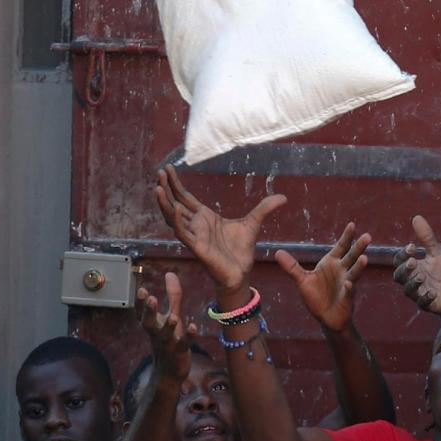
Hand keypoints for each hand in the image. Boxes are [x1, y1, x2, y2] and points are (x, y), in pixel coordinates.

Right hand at [137, 272, 196, 382]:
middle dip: (149, 310)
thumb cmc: (169, 339)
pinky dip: (188, 335)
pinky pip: (184, 343)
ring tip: (172, 316)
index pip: (143, 312)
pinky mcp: (180, 352)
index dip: (141, 302)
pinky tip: (193, 326)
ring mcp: (168, 343)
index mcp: (153, 324)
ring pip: (165, 334)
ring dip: (168, 325)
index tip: (141, 289)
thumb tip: (170, 273)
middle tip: (150, 297)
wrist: (169, 371)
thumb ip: (172, 296)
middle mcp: (157, 333)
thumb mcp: (171, 315)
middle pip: (149, 322)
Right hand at [155, 165, 285, 296]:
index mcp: (204, 217)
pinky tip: (173, 208)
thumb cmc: (241, 250)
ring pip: (173, 217)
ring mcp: (194, 235)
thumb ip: (265, 208)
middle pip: (175, 203)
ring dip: (165, 203)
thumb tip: (283, 197)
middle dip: (166, 188)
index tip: (167, 168)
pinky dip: (177, 220)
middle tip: (159, 171)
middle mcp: (196, 225)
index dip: (175, 184)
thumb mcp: (254, 223)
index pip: (185, 197)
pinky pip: (182, 232)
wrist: (241, 272)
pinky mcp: (196, 247)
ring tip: (157, 188)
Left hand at [275, 223, 369, 332]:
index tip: (352, 224)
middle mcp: (342, 271)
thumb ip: (292, 267)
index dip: (347, 236)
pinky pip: (349, 292)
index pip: (341, 247)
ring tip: (365, 258)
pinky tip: (349, 284)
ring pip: (354, 273)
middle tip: (367, 236)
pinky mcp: (347, 298)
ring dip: (360, 266)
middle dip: (359, 247)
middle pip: (352, 256)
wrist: (326, 317)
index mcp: (332, 263)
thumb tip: (277, 252)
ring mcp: (347, 284)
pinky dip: (349, 288)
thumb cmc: (316, 296)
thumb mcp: (302, 280)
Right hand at [392, 215, 440, 315]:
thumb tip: (416, 217)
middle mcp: (412, 281)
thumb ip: (427, 238)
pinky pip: (423, 303)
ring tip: (422, 277)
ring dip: (414, 283)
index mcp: (412, 268)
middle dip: (405, 269)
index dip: (402, 255)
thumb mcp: (437, 253)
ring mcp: (418, 294)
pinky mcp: (428, 305)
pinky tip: (432, 292)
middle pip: (399, 276)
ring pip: (408, 290)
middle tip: (414, 262)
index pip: (399, 260)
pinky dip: (426, 298)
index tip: (412, 247)